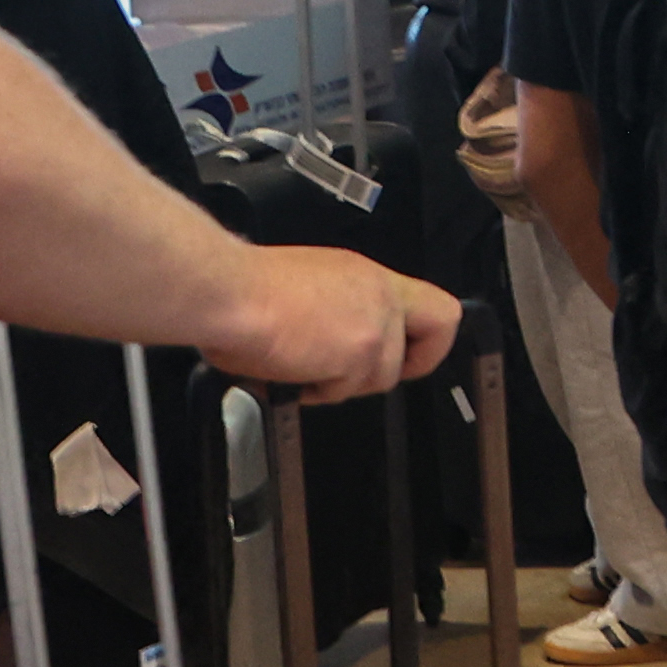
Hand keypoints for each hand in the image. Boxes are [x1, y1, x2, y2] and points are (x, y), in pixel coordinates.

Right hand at [225, 255, 460, 406]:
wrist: (228, 293)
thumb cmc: (244, 288)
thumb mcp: (304, 285)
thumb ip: (332, 311)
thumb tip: (324, 339)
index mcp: (365, 276)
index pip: (431, 302)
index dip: (426, 337)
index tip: (406, 352)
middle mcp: (379, 294)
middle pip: (438, 331)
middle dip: (411, 363)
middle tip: (364, 373)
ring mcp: (375, 324)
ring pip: (382, 375)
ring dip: (342, 383)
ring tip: (300, 368)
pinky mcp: (360, 352)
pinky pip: (348, 389)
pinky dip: (318, 391)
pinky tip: (292, 374)